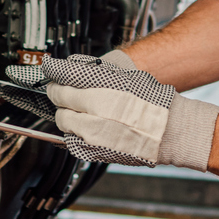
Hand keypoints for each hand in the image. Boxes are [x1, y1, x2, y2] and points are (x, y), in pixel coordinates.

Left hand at [8, 50, 218, 169]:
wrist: (168, 131)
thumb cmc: (152, 102)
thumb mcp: (122, 76)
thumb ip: (92, 72)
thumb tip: (68, 67)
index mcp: (100, 87)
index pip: (61, 75)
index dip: (53, 70)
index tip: (50, 69)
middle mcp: (92, 111)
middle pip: (58, 98)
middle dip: (60, 93)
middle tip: (66, 90)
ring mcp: (90, 134)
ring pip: (62, 120)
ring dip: (68, 113)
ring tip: (85, 111)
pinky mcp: (92, 152)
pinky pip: (71, 140)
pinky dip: (75, 133)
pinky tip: (90, 127)